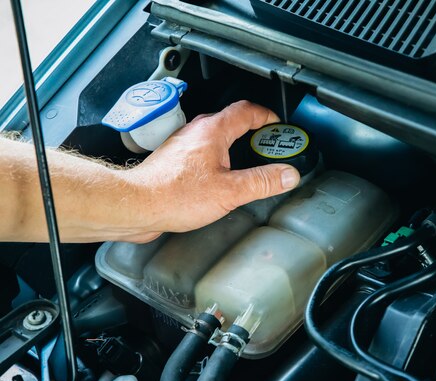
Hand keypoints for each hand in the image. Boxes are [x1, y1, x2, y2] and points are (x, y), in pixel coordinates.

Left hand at [125, 100, 299, 239]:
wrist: (136, 205)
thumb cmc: (173, 195)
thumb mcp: (229, 192)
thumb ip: (262, 182)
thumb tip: (288, 175)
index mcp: (213, 131)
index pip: (247, 110)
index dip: (267, 116)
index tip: (278, 127)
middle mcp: (196, 132)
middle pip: (232, 121)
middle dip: (254, 132)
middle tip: (268, 146)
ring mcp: (184, 145)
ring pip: (217, 136)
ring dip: (236, 145)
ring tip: (249, 162)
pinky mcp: (175, 161)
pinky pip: (204, 151)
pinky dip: (220, 157)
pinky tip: (222, 177)